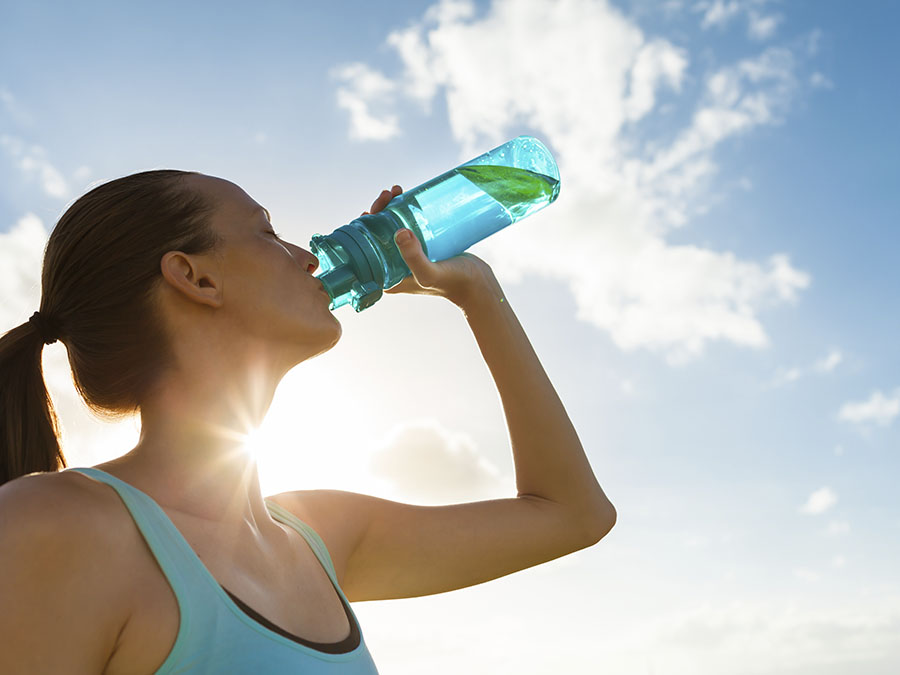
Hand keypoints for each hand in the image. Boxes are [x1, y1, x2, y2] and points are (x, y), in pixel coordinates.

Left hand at [364, 184, 501, 306]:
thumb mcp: (430, 273)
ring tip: (397, 191)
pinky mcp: (422, 249)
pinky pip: (408, 226)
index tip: (372, 209)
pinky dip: (404, 211)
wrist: (478, 286)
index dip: (364, 227)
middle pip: (377, 234)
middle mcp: (393, 267)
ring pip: (392, 227)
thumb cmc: (453, 283)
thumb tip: (399, 232)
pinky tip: (406, 198)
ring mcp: (407, 257)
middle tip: (389, 194)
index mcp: (387, 277)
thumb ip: (414, 258)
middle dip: (379, 211)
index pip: (366, 248)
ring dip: (390, 208)